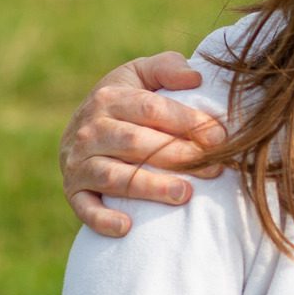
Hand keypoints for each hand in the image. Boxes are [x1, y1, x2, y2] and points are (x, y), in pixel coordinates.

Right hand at [59, 52, 228, 236]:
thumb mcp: (141, 75)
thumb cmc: (125, 102)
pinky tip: (128, 227)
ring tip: (184, 194)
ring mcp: (79, 162)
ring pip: (115, 177)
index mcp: (109, 98)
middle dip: (178, 156)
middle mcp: (90, 130)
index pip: (151, 110)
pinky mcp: (73, 191)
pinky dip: (102, 219)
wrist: (80, 129)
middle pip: (136, 143)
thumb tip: (195, 77)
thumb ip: (167, 67)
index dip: (186, 122)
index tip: (219, 137)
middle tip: (214, 169)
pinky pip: (84, 208)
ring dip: (150, 187)